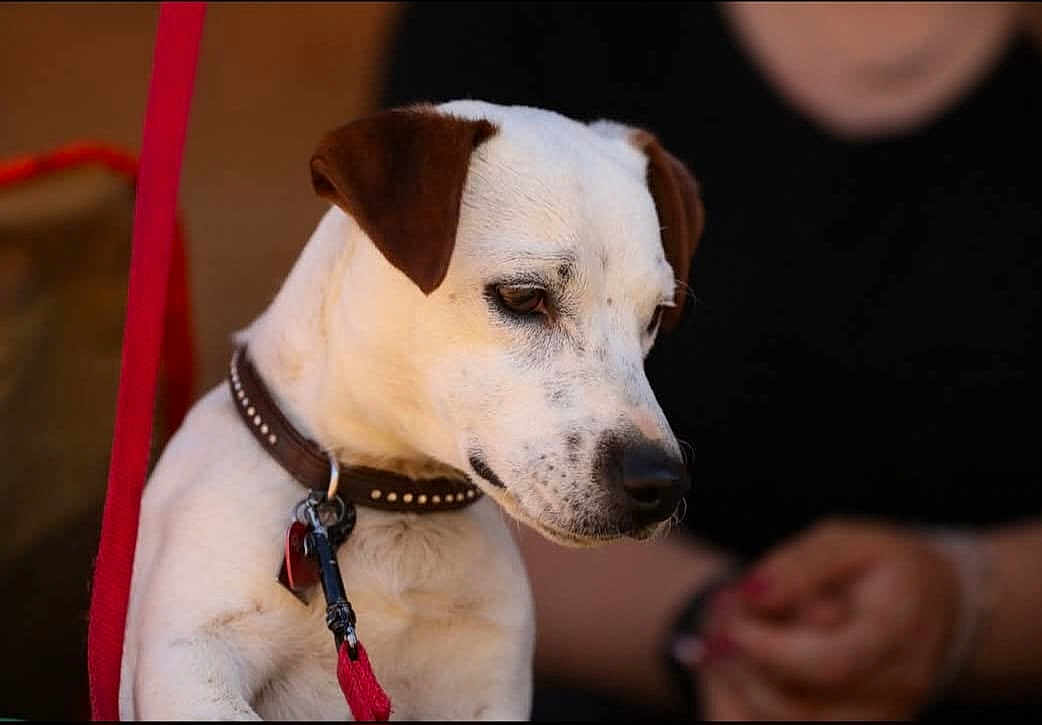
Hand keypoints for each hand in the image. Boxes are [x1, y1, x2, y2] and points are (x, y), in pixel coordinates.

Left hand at [680, 519, 967, 719]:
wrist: (927, 607)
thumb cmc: (880, 567)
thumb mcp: (845, 541)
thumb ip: (800, 566)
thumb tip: (753, 594)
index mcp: (898, 631)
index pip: (829, 663)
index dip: (767, 647)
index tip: (734, 617)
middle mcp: (895, 690)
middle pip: (799, 705)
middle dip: (743, 664)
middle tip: (724, 618)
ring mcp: (876, 719)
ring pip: (783, 723)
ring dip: (739, 683)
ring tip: (729, 634)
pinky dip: (742, 702)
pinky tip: (733, 665)